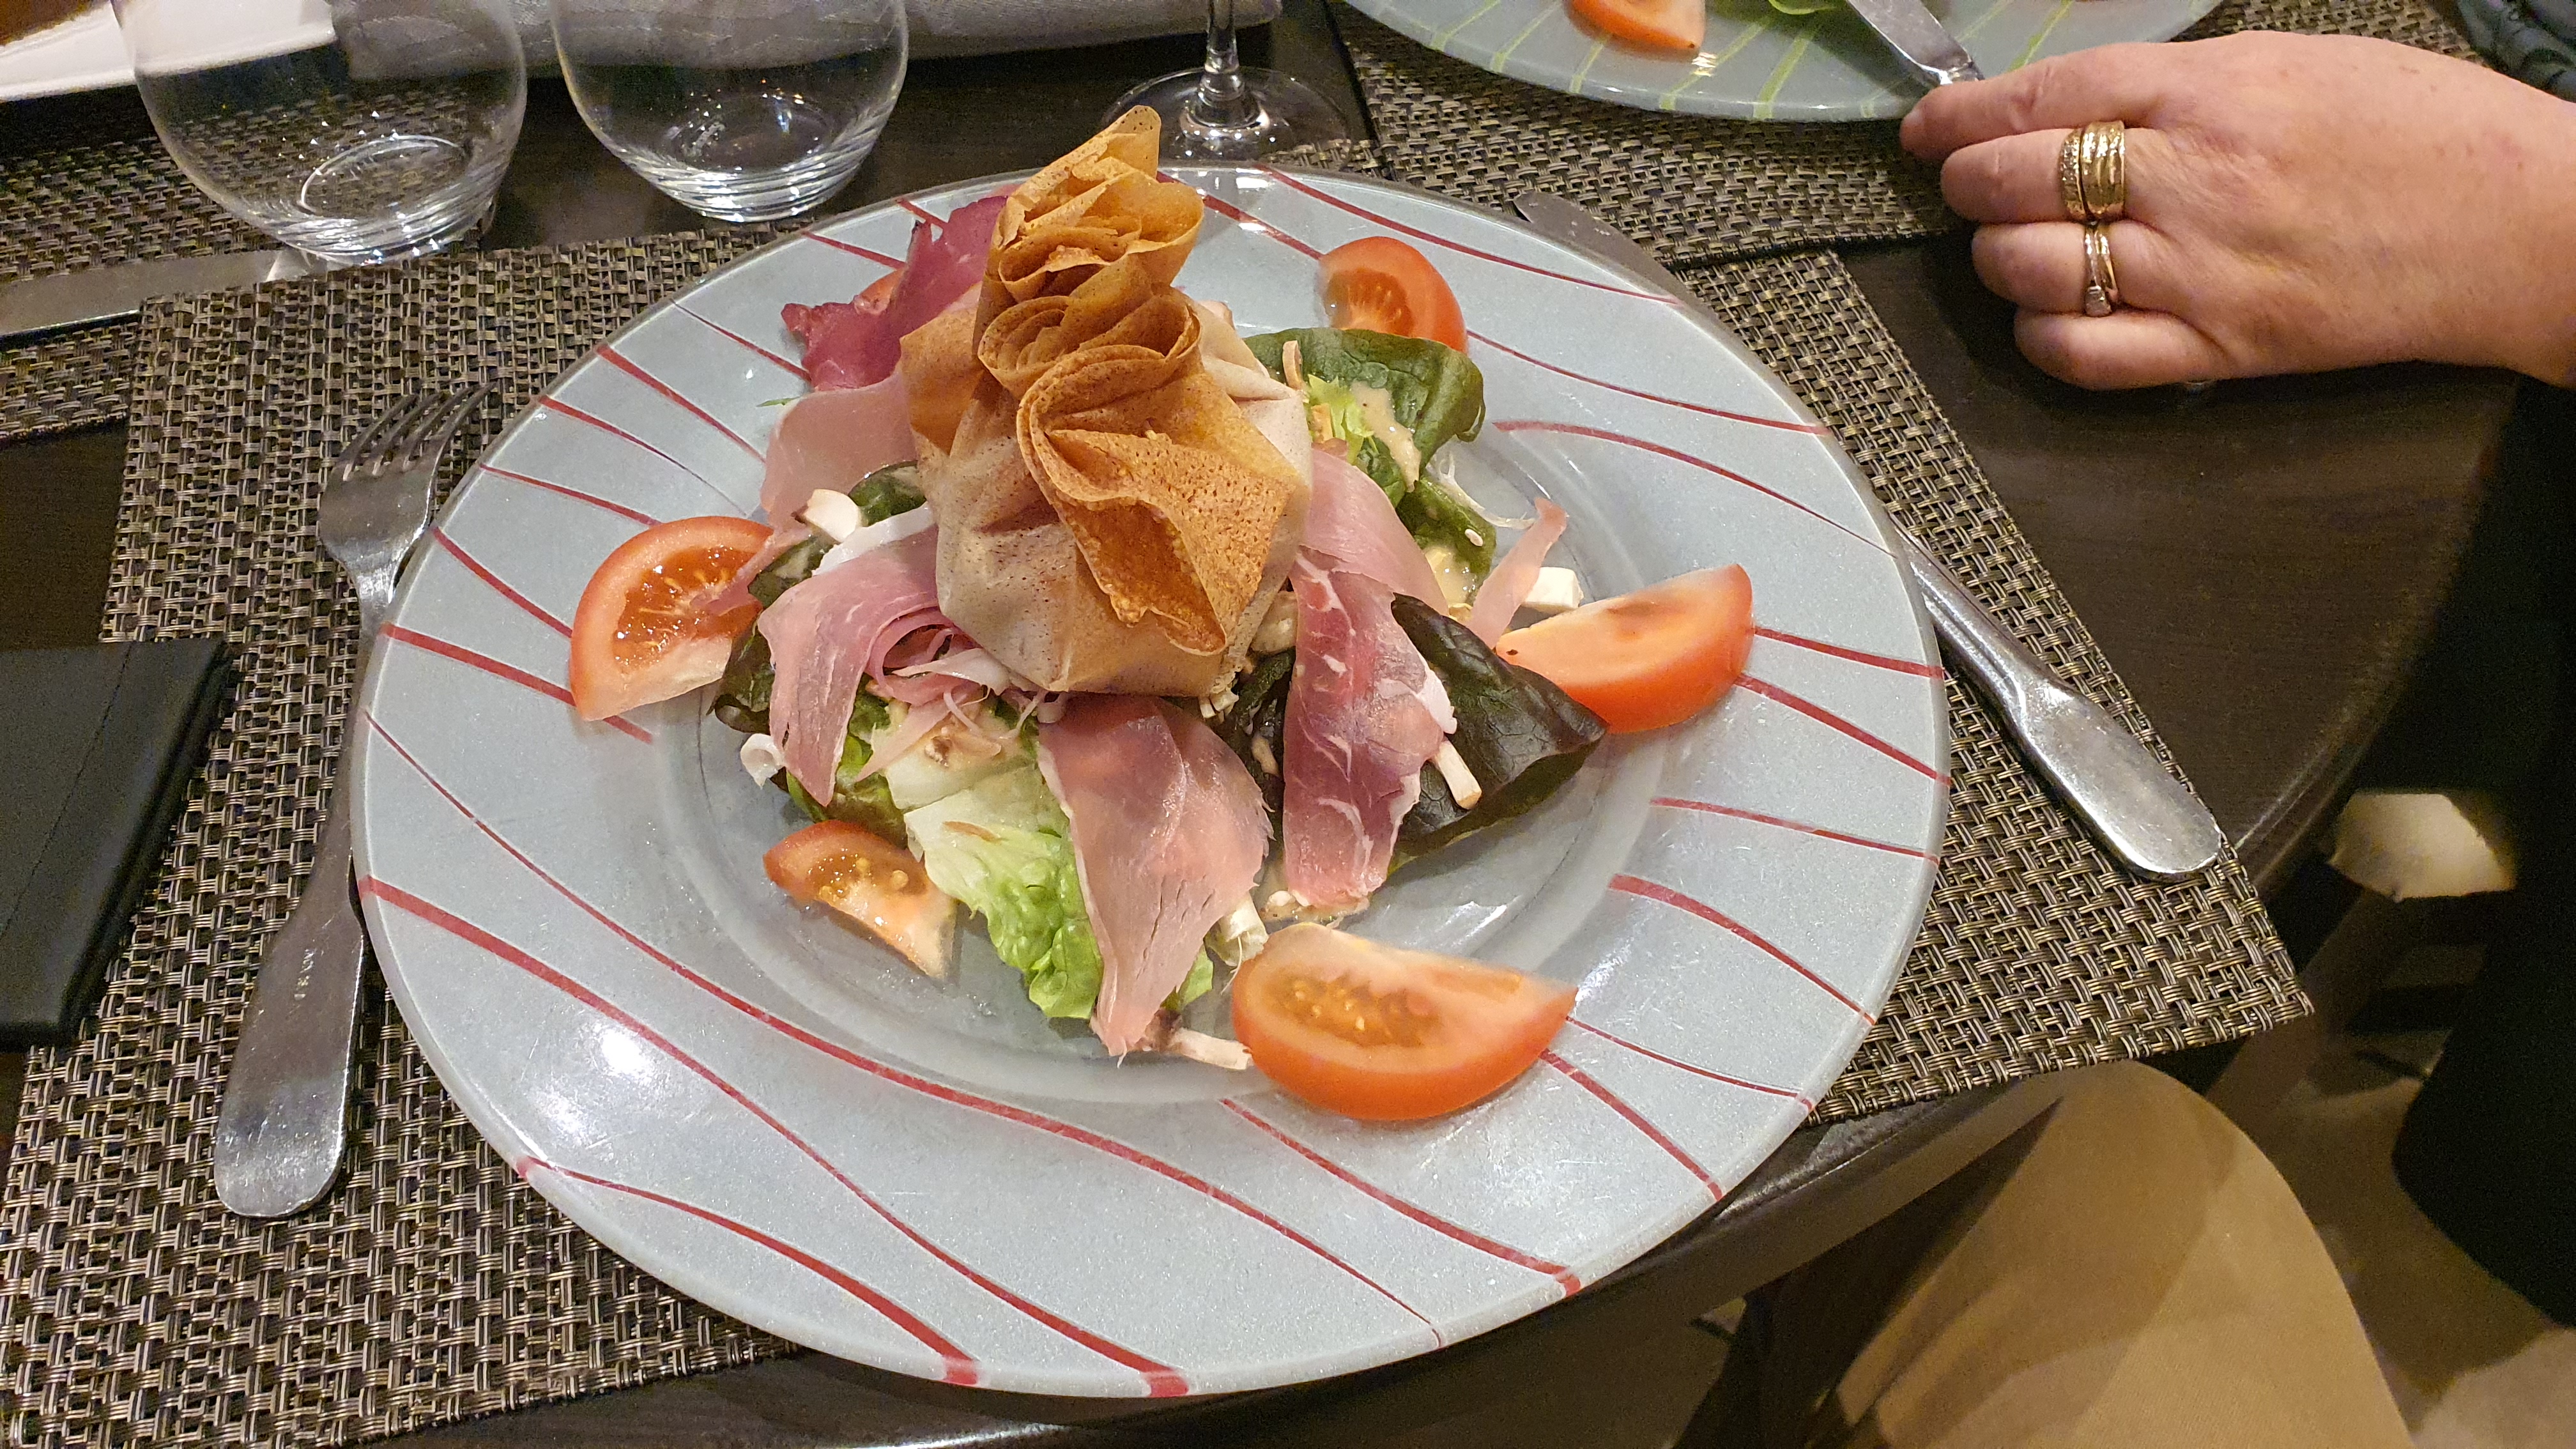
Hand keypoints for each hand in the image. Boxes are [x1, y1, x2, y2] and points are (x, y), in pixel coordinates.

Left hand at [1901, 33, 2575, 388]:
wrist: (2519, 224)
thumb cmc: (2416, 129)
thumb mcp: (2291, 60)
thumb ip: (2177, 85)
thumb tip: (2072, 104)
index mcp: (2211, 93)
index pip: (2041, 98)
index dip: (1960, 117)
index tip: (1927, 130)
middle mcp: (2191, 182)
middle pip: (2014, 181)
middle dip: (1968, 181)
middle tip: (1969, 183)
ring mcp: (2200, 273)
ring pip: (2028, 268)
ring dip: (1996, 256)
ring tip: (2014, 244)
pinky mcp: (2220, 351)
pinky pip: (2081, 353)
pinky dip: (2038, 333)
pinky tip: (2048, 310)